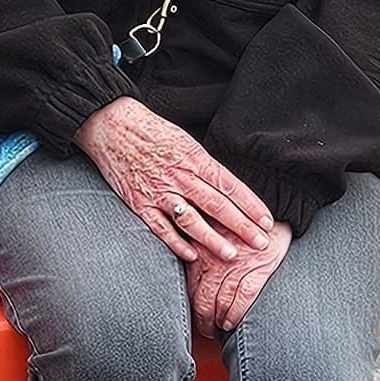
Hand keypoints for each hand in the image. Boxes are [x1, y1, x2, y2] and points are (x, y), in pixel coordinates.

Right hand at [77, 97, 280, 265]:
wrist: (111, 125)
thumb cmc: (150, 131)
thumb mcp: (184, 140)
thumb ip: (202, 164)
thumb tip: (226, 187)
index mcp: (194, 158)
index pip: (230, 185)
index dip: (251, 205)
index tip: (268, 222)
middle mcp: (180, 176)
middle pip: (217, 205)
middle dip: (242, 226)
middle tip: (261, 244)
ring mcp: (159, 191)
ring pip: (192, 220)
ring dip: (212, 239)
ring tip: (231, 254)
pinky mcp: (139, 202)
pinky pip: (161, 227)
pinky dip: (176, 242)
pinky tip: (192, 255)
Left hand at [187, 216, 295, 334]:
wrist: (274, 206)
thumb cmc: (241, 220)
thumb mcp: (215, 229)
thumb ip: (202, 248)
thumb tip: (192, 268)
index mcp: (202, 248)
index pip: (191, 286)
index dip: (191, 306)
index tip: (194, 316)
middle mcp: (216, 258)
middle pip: (203, 299)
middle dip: (204, 319)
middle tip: (207, 329)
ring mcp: (237, 264)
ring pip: (222, 302)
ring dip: (218, 320)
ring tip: (219, 327)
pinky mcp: (259, 267)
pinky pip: (243, 298)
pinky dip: (236, 313)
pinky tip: (232, 321)